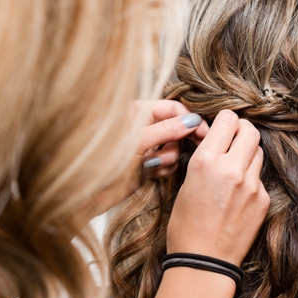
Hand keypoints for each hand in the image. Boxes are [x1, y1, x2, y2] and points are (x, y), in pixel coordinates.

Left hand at [91, 100, 208, 215]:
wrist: (93, 189)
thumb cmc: (108, 159)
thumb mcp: (139, 140)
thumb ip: (166, 129)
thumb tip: (192, 121)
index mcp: (139, 110)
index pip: (174, 108)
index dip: (190, 120)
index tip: (204, 135)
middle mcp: (144, 124)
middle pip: (177, 128)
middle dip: (176, 143)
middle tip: (177, 154)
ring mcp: (147, 144)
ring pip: (173, 148)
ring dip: (168, 159)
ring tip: (151, 166)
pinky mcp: (149, 163)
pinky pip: (168, 163)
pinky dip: (164, 169)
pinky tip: (150, 174)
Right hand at [166, 109, 269, 264]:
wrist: (203, 261)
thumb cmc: (186, 222)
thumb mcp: (188, 178)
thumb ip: (207, 154)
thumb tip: (218, 137)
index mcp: (206, 160)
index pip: (228, 119)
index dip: (225, 119)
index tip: (221, 126)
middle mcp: (231, 169)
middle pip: (250, 130)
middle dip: (241, 130)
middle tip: (233, 138)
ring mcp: (251, 186)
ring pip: (258, 151)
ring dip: (248, 152)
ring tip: (234, 165)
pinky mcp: (263, 201)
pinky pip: (260, 177)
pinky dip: (250, 177)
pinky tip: (238, 191)